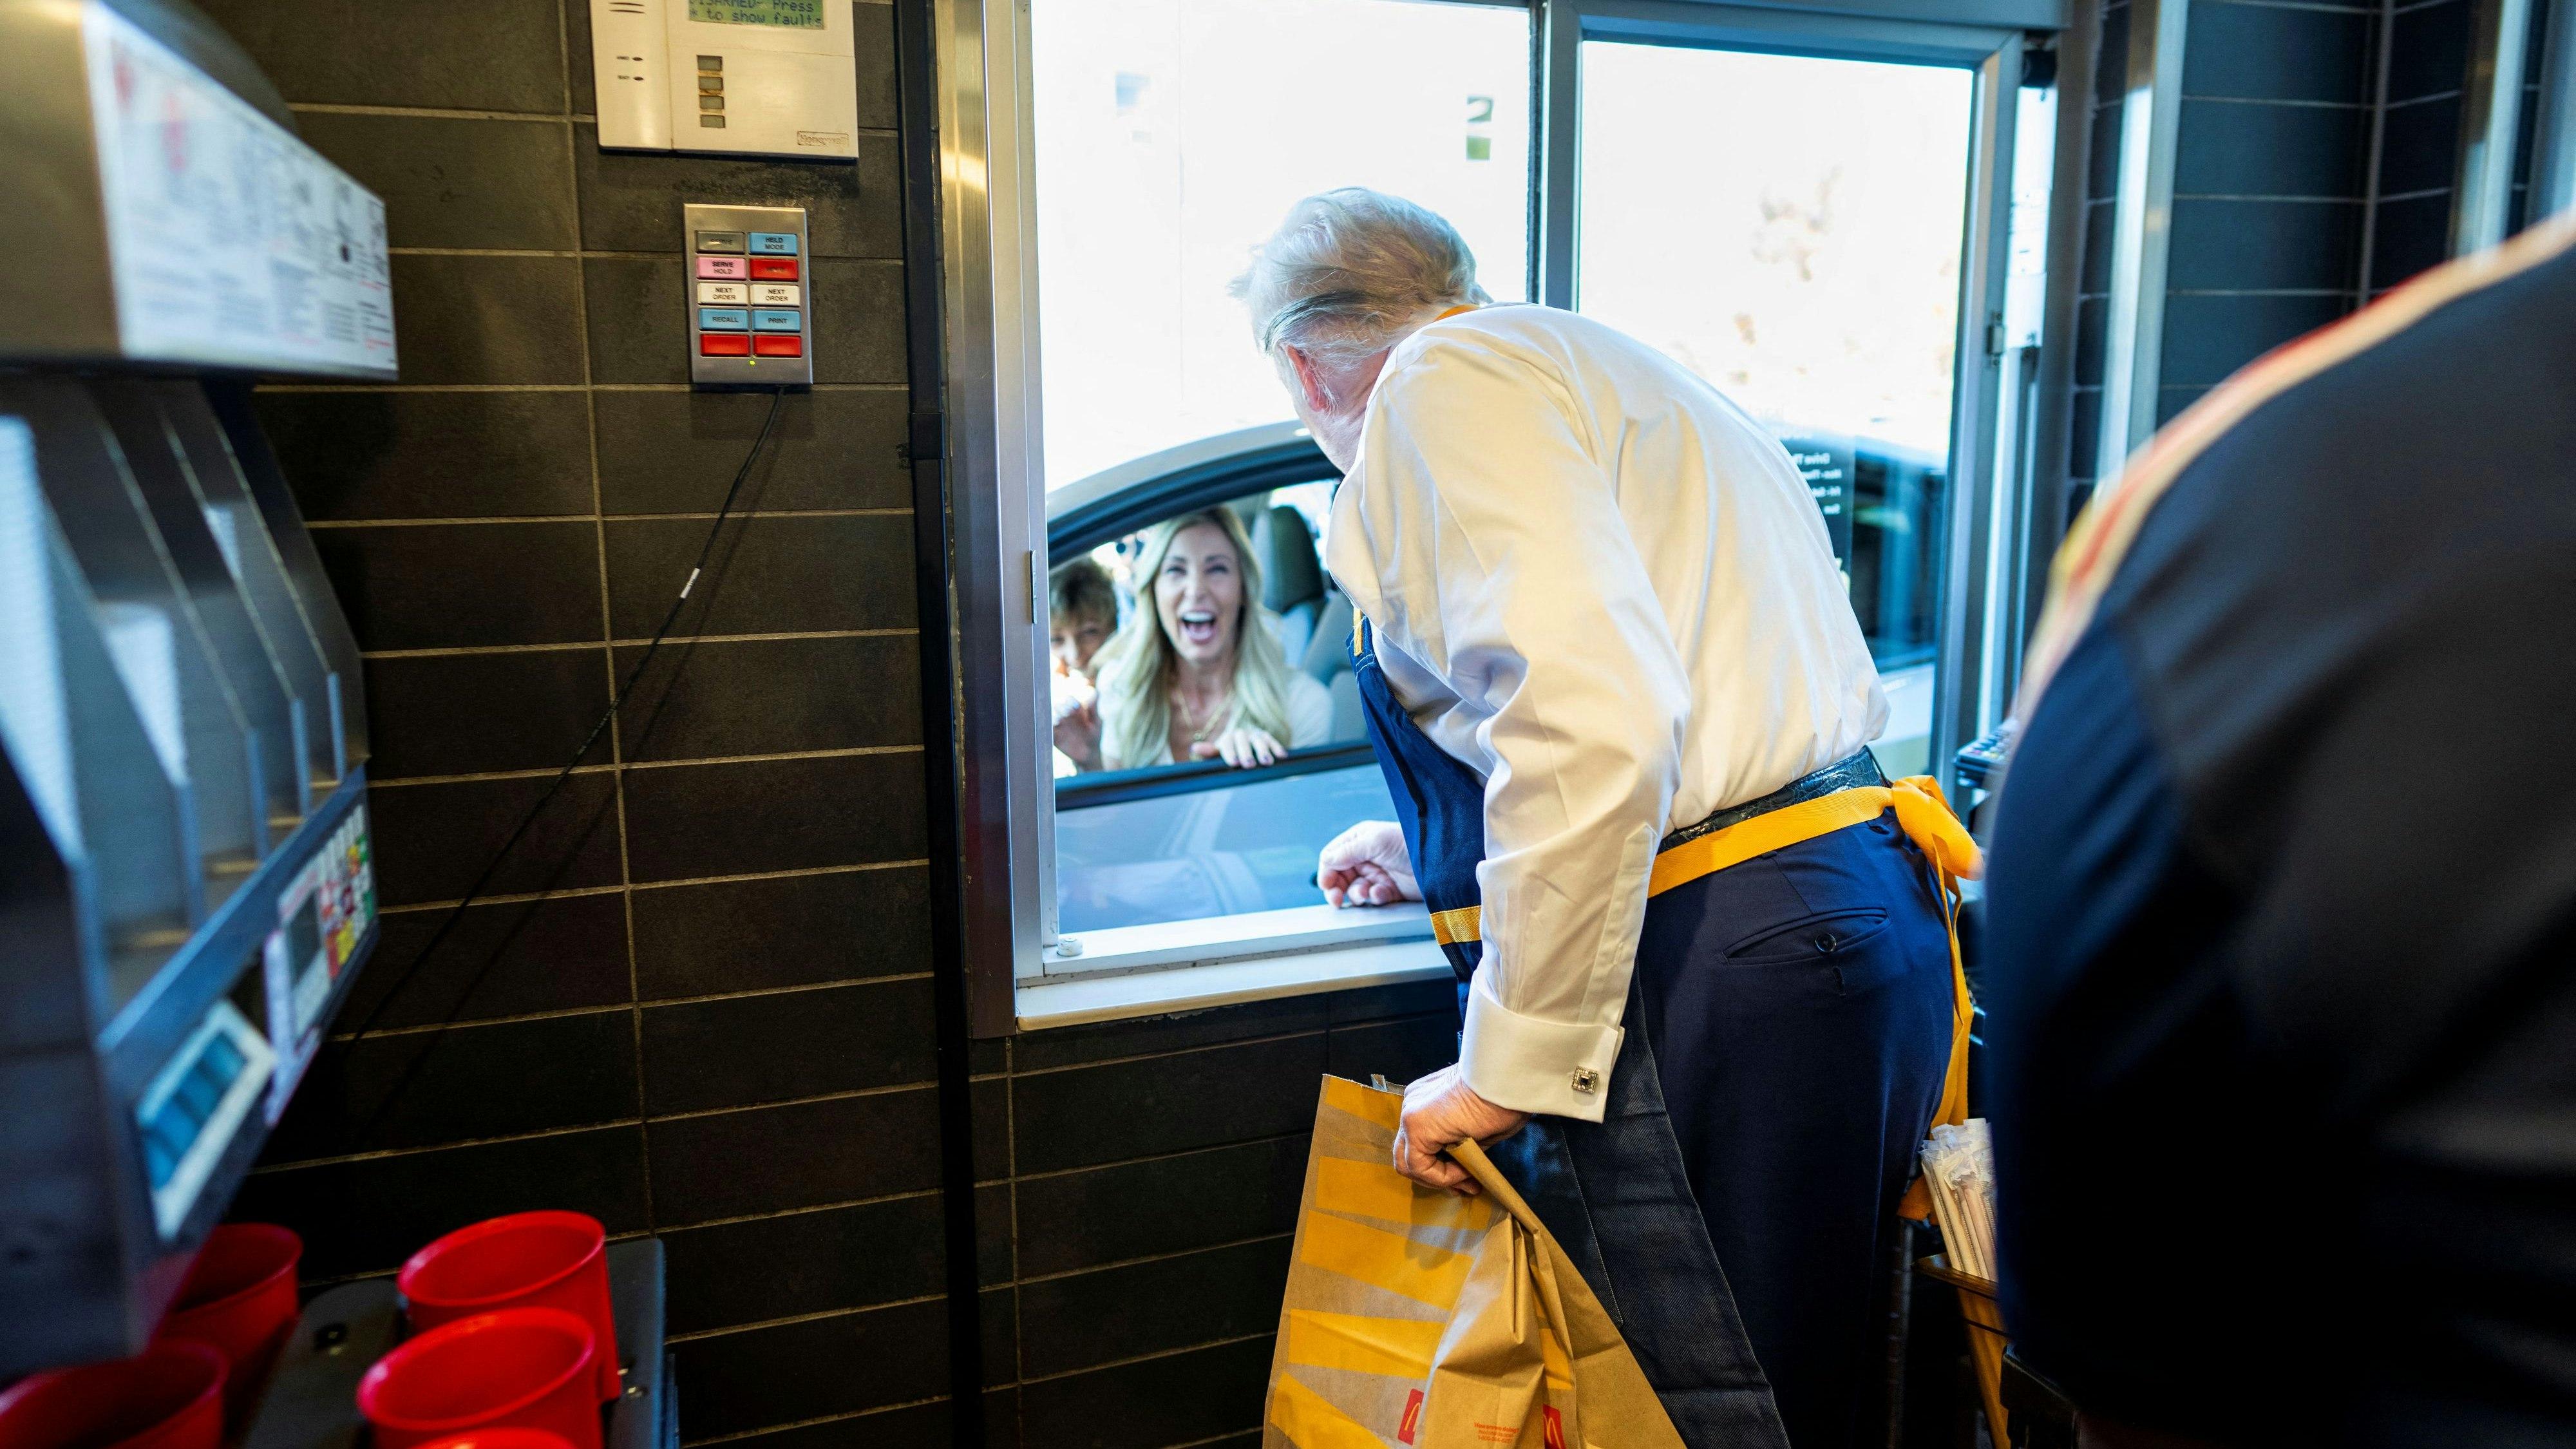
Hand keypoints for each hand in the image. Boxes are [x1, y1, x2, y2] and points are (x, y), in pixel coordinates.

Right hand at [1052, 697, 1100, 770]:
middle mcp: (1064, 715)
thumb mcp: (1096, 723)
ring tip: (1058, 720)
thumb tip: (1096, 692)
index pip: (1070, 701)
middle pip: (1058, 707)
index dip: (1071, 701)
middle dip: (1062, 708)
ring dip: (1054, 718)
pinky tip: (1051, 731)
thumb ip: (1093, 709)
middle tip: (1068, 712)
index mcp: (1075, 709)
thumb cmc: (1094, 735)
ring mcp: (1058, 726)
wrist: (1089, 754)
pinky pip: (1048, 733)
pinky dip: (1048, 732)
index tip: (1076, 705)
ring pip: (1051, 719)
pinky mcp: (1054, 737)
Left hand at [1193, 724, 1285, 767]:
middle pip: (1243, 741)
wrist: (1242, 742)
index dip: (1230, 753)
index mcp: (1227, 738)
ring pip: (1259, 740)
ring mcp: (1254, 735)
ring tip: (1266, 763)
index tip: (1234, 763)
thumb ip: (1208, 752)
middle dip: (1246, 752)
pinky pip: (1273, 741)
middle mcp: (1241, 734)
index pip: (1228, 743)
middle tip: (1248, 765)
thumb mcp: (1217, 753)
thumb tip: (1195, 748)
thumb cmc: (1228, 753)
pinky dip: (1277, 747)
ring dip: (1263, 751)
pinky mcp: (1267, 737)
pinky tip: (1282, 756)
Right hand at [1318, 820, 1417, 905]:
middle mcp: (1366, 857)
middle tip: (1337, 900)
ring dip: (1357, 894)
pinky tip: (1382, 894)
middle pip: (1340, 877)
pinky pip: (1374, 898)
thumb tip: (1326, 861)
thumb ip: (1347, 852)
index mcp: (1360, 840)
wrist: (1440, 861)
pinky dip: (1375, 898)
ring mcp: (1378, 874)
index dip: (1327, 872)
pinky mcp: (1390, 890)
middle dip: (1337, 889)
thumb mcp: (1374, 841)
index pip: (1333, 857)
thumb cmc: (1408, 842)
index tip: (1326, 885)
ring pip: (1355, 890)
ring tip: (1365, 894)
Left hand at [1393, 1064, 1527, 1195]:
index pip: (1419, 1143)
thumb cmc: (1502, 1099)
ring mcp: (1410, 1114)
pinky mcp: (1416, 1126)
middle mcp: (1412, 1105)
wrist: (1506, 1081)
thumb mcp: (1478, 1129)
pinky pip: (1419, 1166)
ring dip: (1438, 1179)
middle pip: (1407, 1154)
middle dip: (1435, 1177)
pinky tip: (1465, 1171)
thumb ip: (1462, 1146)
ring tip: (1468, 1179)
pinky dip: (1441, 1176)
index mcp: (1426, 1101)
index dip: (1441, 1167)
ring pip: (1406, 1163)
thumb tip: (1463, 1169)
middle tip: (1465, 1186)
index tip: (1469, 1177)